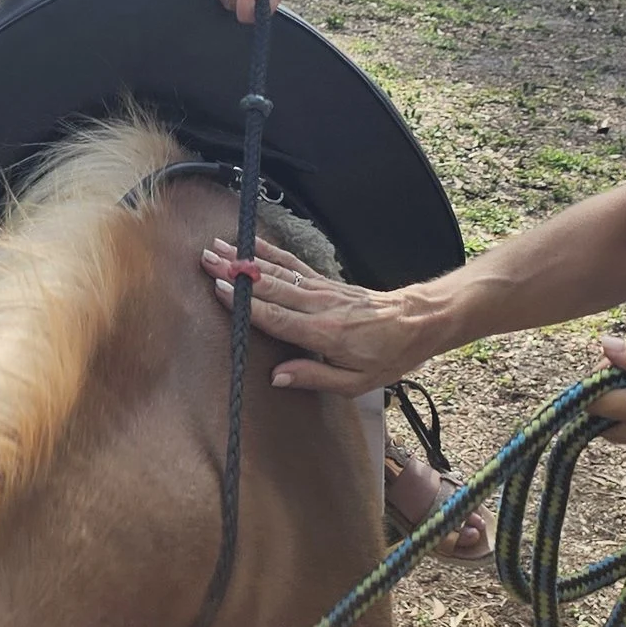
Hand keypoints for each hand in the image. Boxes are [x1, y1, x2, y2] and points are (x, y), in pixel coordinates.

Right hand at [200, 238, 439, 393]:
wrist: (419, 321)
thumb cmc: (389, 355)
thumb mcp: (356, 383)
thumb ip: (314, 378)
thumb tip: (276, 377)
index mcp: (324, 333)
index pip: (276, 316)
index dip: (246, 303)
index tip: (219, 289)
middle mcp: (320, 307)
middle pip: (270, 287)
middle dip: (236, 272)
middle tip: (206, 260)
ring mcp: (323, 290)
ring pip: (277, 272)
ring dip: (246, 259)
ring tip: (218, 248)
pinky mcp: (326, 282)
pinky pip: (293, 266)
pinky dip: (270, 253)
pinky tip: (252, 244)